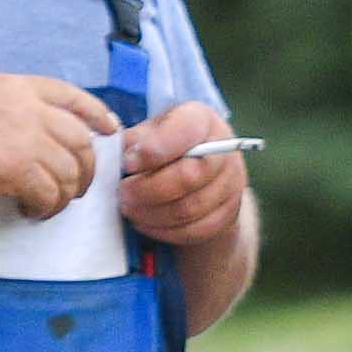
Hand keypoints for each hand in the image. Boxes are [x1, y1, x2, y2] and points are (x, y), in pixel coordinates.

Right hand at [0, 73, 119, 220]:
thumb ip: (13, 109)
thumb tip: (38, 135)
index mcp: (19, 87)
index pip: (73, 96)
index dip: (97, 115)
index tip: (110, 131)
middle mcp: (30, 110)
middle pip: (81, 141)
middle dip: (87, 168)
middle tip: (78, 187)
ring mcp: (27, 140)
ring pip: (70, 173)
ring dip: (66, 194)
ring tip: (49, 206)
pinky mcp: (19, 171)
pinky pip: (50, 195)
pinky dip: (45, 208)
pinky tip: (30, 212)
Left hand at [122, 103, 252, 250]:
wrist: (198, 172)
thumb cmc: (166, 146)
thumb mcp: (149, 132)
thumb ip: (135, 140)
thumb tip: (120, 156)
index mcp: (202, 120)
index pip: (184, 132)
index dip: (153, 150)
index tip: (127, 163)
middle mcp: (224, 149)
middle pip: (189, 176)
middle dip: (148, 189)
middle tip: (123, 193)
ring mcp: (231, 183)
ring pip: (189, 208)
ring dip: (152, 213)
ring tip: (129, 209)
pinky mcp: (230, 213)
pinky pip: (195, 230)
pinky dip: (164, 231)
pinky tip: (145, 223)